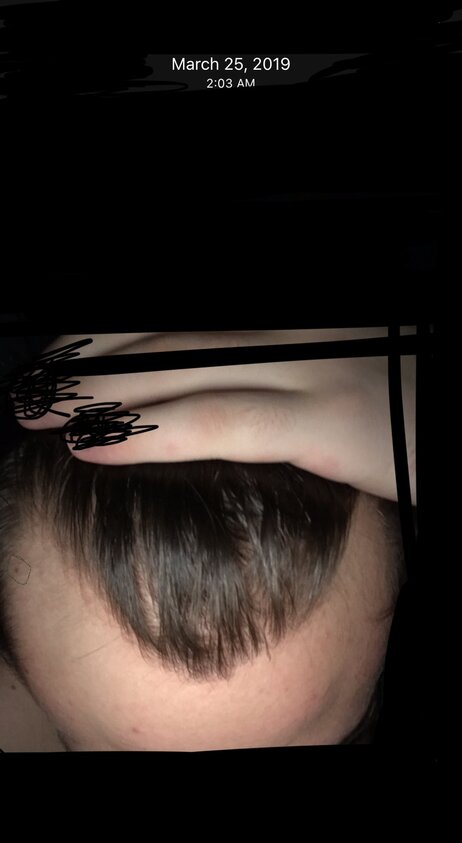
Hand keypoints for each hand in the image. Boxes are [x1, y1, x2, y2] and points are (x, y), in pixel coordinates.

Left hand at [12, 328, 415, 502]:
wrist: (460, 411)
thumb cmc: (411, 409)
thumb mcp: (340, 382)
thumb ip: (279, 387)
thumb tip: (224, 406)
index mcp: (288, 323)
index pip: (180, 321)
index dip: (110, 338)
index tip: (62, 360)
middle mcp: (291, 333)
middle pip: (166, 340)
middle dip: (89, 364)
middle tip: (31, 389)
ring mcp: (308, 370)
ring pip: (179, 372)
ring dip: (98, 392)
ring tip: (37, 413)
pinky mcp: (327, 419)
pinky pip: (219, 423)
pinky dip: (147, 431)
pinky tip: (91, 445)